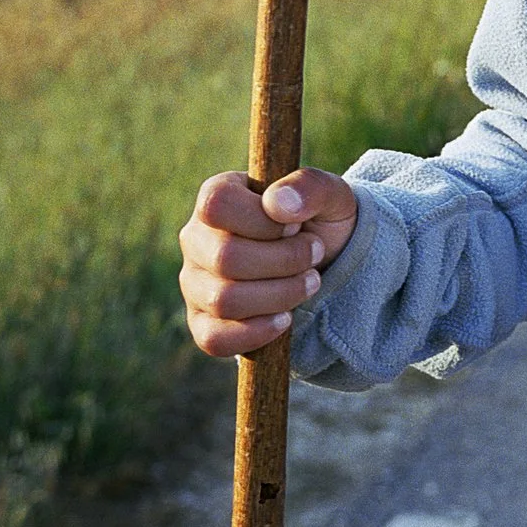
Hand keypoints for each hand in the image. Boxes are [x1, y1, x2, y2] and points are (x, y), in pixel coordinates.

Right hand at [176, 167, 358, 357]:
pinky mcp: (202, 322)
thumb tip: (277, 203)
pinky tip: (285, 319)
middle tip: (314, 253)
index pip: (218, 205)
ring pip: (223, 300)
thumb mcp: (331, 195)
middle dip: (284, 261)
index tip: (296, 226)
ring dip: (280, 295)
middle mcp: (196, 239)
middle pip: (225, 257)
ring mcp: (194, 283)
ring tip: (309, 281)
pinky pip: (214, 339)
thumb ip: (310, 187)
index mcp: (218, 196)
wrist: (328, 263)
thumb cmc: (320, 220)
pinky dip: (257, 332)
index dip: (263, 221)